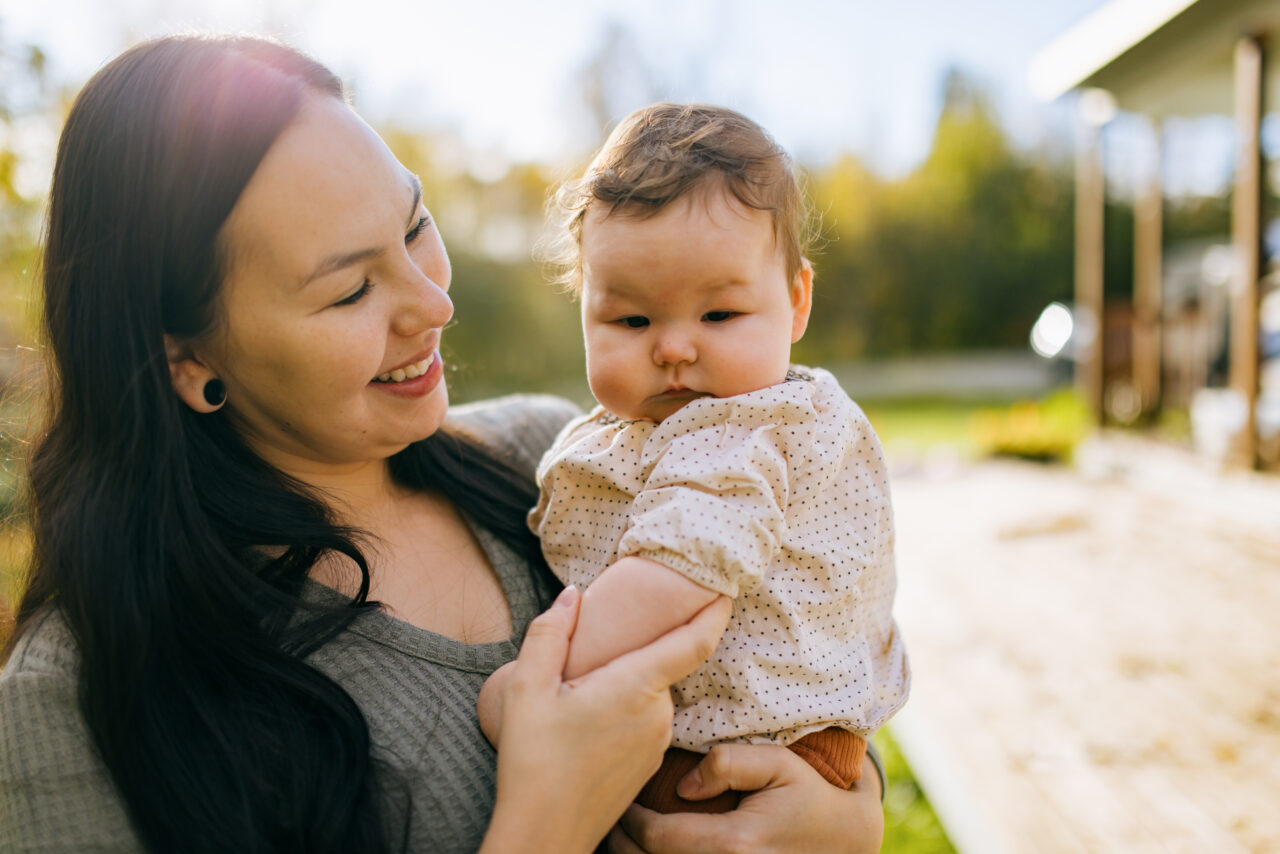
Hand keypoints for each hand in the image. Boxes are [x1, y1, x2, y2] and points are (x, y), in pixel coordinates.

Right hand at [480, 587, 732, 853]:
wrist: (545, 834)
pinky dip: (627, 711)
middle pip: (661, 665)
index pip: (693, 642)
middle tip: (598, 648)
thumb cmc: (534, 762)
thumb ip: (550, 633)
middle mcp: (659, 714)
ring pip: (650, 695)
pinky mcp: (649, 764)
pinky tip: (590, 723)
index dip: (712, 612)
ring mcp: (658, 742)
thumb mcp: (526, 688)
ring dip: (628, 684)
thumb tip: (573, 595)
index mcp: (636, 686)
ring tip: (582, 692)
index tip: (723, 590)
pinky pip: (646, 722)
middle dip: (638, 651)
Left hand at [605, 744, 883, 853]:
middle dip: (621, 843)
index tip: (619, 797)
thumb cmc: (810, 798)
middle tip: (609, 817)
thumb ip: (728, 763)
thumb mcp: (779, 764)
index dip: (628, 819)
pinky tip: (648, 850)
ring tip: (620, 837)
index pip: (656, 837)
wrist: (847, 843)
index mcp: (733, 844)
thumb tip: (684, 785)